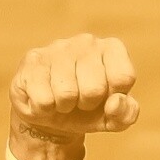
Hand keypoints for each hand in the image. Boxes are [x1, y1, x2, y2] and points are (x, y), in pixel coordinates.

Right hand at [9, 34, 139, 141]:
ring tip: (63, 98)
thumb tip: (115, 101)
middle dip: (88, 104)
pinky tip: (45, 97)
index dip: (114, 97)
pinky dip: (44, 108)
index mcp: (113, 49)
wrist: (49, 114)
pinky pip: (43, 99)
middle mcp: (87, 41)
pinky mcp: (32, 60)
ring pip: (66, 94)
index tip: (106, 95)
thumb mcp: (115, 119)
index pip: (124, 78)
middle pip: (95, 89)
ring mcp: (58, 48)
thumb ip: (126, 113)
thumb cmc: (89, 111)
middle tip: (80, 100)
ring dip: (65, 106)